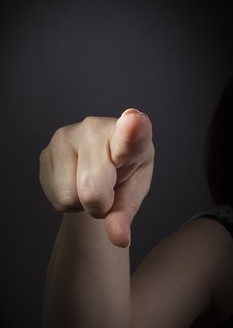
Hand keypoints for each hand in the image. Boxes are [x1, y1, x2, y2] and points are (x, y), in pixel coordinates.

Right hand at [39, 108, 154, 247]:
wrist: (98, 167)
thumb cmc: (123, 175)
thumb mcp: (133, 193)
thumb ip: (126, 214)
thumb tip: (119, 238)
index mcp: (129, 137)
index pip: (130, 134)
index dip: (132, 129)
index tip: (133, 120)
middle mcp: (95, 128)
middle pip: (92, 189)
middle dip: (100, 204)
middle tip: (107, 191)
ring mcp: (66, 137)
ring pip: (69, 196)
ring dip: (81, 202)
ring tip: (89, 184)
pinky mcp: (46, 152)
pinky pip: (55, 196)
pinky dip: (67, 201)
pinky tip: (74, 182)